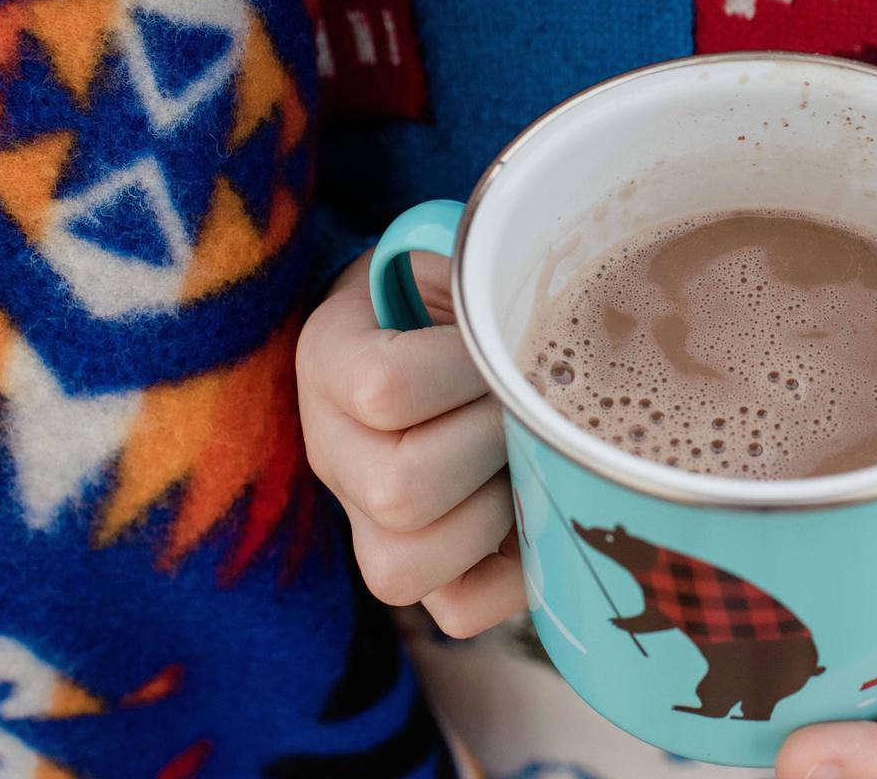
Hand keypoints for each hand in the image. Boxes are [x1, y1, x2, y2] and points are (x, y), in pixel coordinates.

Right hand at [296, 248, 523, 636]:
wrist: (421, 330)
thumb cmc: (451, 297)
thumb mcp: (452, 263)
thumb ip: (481, 264)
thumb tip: (544, 287)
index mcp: (331, 359)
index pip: (385, 389)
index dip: (464, 370)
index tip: (498, 343)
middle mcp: (331, 449)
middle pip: (399, 489)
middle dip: (490, 444)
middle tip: (528, 406)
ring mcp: (364, 521)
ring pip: (407, 562)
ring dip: (496, 509)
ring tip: (528, 458)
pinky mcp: (414, 569)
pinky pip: (454, 612)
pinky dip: (511, 576)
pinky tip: (536, 514)